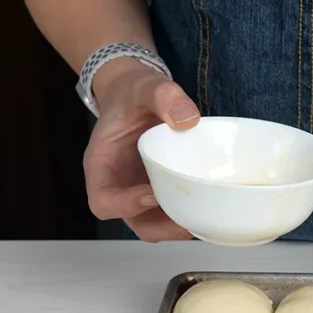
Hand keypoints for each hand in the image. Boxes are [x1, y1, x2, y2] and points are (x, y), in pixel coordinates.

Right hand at [84, 58, 199, 241]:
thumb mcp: (146, 86)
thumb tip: (188, 119)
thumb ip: (163, 95)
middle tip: (192, 214)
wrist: (139, 95)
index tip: (154, 194)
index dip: (126, 205)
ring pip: (156, 225)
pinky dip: (190, 214)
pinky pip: (172, 214)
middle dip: (164, 226)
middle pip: (135, 223)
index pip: (103, 200)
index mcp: (102, 164)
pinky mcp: (161, 191)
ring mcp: (140, 191)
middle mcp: (119, 185)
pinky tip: (210, 203)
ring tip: (207, 212)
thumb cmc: (134, 94)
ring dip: (180, 225)